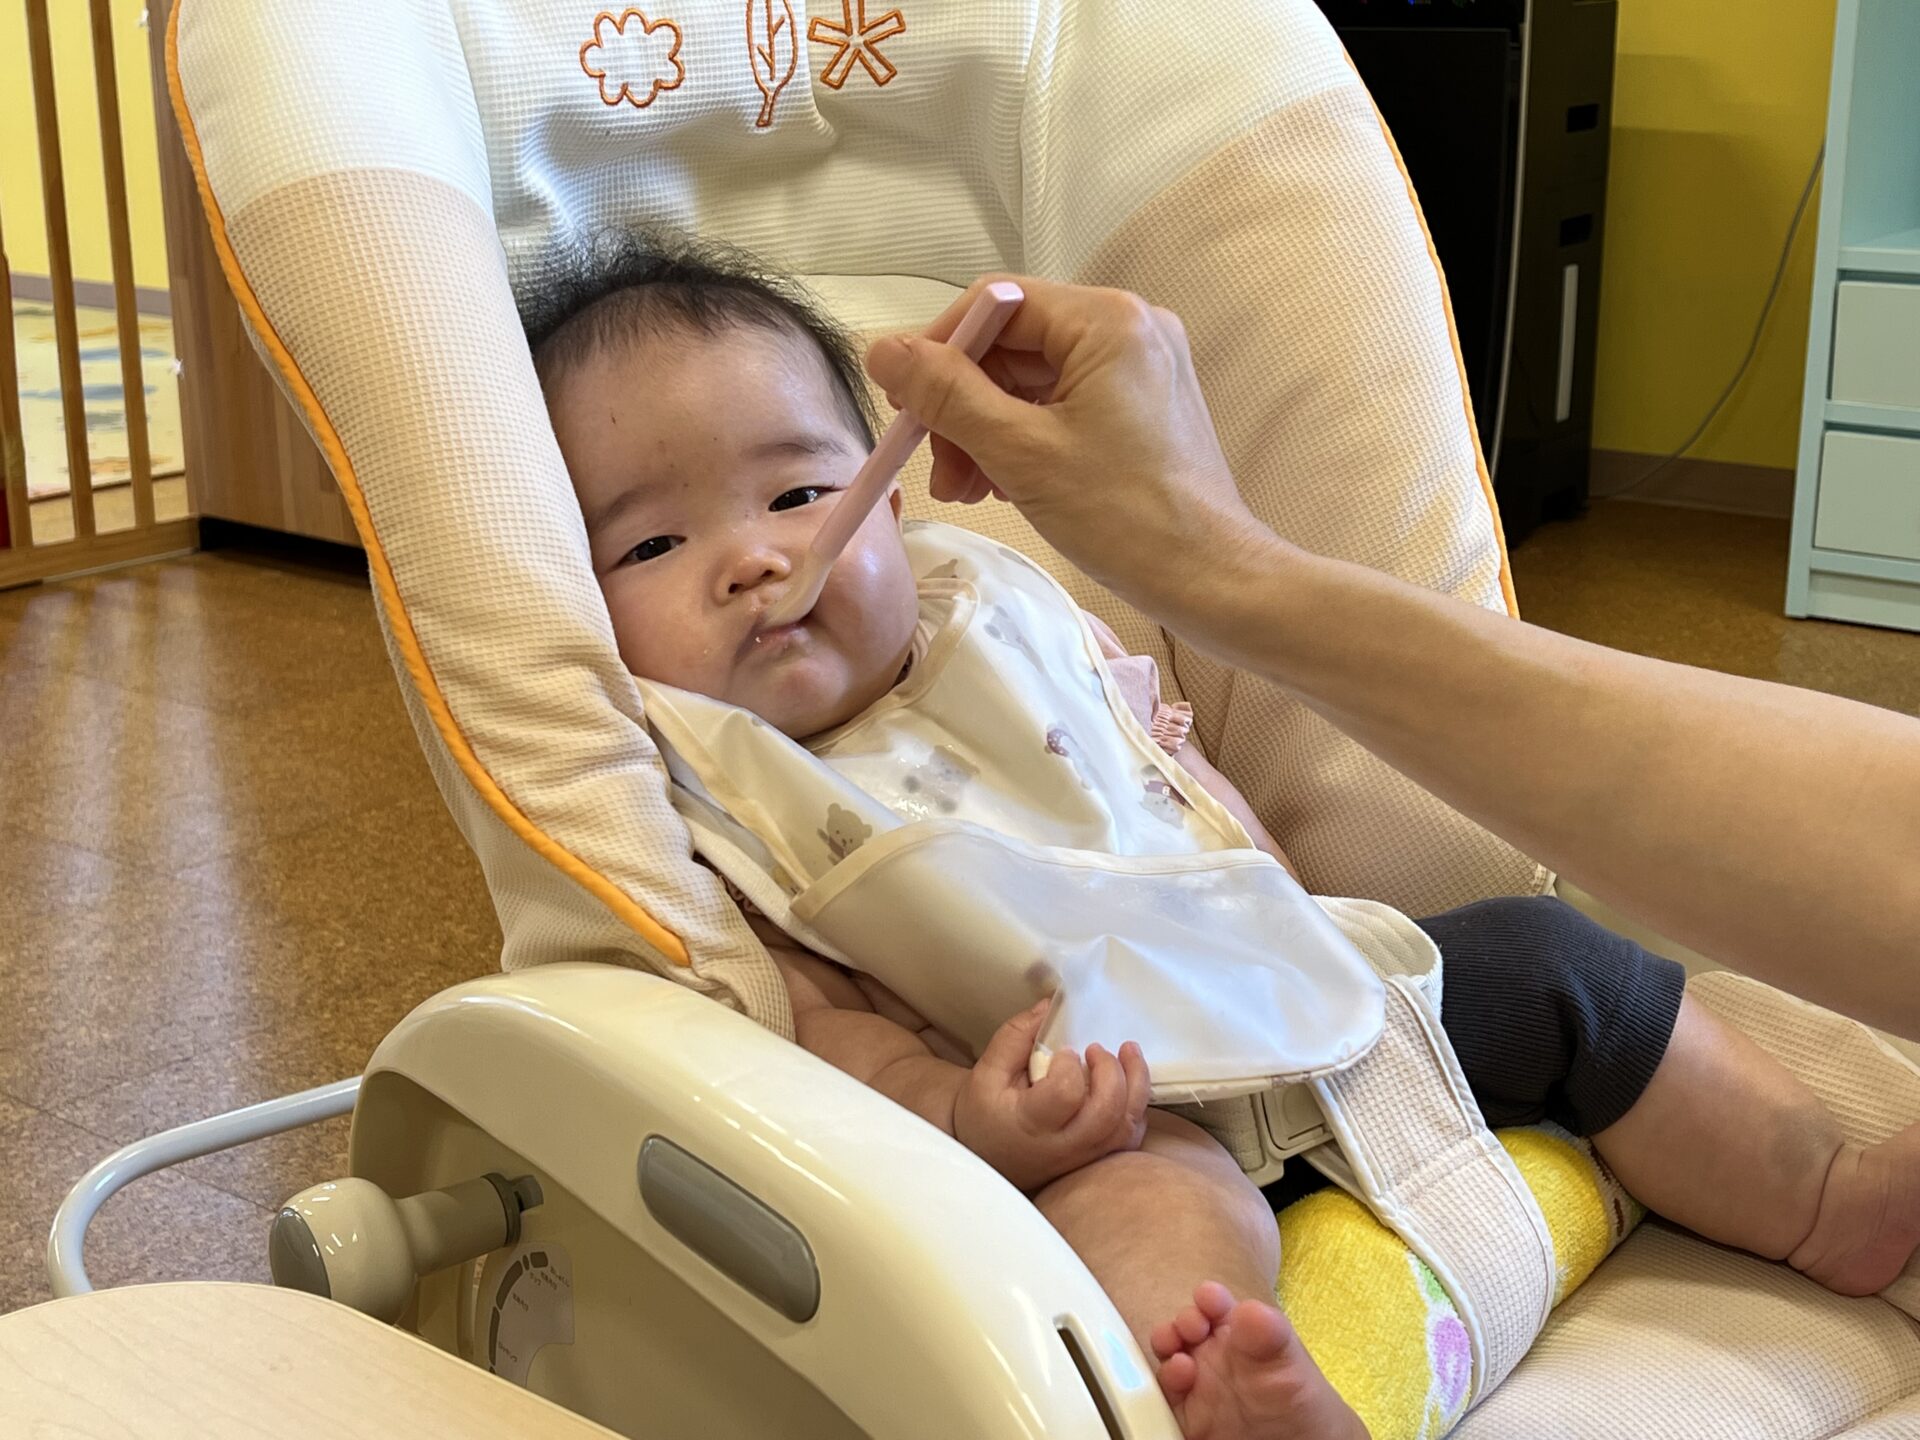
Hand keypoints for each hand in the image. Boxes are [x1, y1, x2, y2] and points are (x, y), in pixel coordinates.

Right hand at [864, 276, 1272, 629]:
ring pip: (1031, 382)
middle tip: (936, 468)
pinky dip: (1022, 441)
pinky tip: (1002, 486)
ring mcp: (1139, 370)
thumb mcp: (1020, 452)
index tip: (904, 407)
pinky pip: (1061, 407)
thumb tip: (882, 352)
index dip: (939, 350)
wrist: (1211, 580)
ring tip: (965, 489)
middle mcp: (1129, 329)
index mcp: (1108, 320)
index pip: (995, 304)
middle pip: (1011, 345)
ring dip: (985, 430)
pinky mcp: (1141, 409)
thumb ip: (946, 395)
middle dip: (962, 405)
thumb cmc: (1125, 517)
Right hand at [953, 1000, 1151, 1191]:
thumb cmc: (987, 1113)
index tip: (1063, 1053)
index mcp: (1030, 1124)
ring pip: (1127, 1127)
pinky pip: (1131, 1137)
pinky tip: (1128, 1082)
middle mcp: (1062, 1147)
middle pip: (1107, 1112)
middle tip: (1096, 1050)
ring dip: (1136, 1083)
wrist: (990, 1155)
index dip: (1070, 1066)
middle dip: (1111, 1071)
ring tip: (1129, 1052)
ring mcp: (1085, 1158)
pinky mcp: (1098, 1160)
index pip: (1065, 1094)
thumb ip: (1016, 1036)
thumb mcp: (988, 1071)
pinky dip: (1137, 1106)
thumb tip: (1050, 1007)